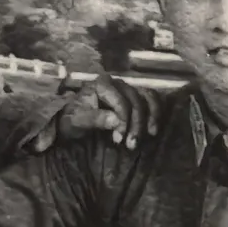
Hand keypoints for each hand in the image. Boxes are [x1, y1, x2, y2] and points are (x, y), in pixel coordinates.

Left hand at [29, 75, 161, 152]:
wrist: (71, 119)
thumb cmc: (72, 119)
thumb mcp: (76, 122)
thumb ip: (94, 119)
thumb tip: (116, 121)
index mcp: (101, 84)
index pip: (121, 102)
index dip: (124, 121)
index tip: (119, 140)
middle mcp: (117, 82)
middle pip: (135, 101)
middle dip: (136, 124)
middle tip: (131, 145)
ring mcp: (127, 87)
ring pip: (146, 98)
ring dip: (149, 118)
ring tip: (149, 135)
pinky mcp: (134, 95)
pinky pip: (151, 99)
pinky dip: (155, 112)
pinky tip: (153, 128)